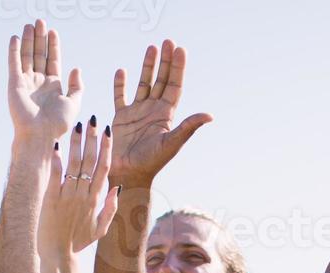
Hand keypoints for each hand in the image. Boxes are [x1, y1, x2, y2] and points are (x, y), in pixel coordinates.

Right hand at [8, 19, 81, 144]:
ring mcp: (26, 82)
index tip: (54, 32)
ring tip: (30, 25)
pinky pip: (14, 64)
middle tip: (40, 21)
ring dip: (29, 40)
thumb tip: (76, 69)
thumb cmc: (57, 124)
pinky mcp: (15, 84)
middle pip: (40, 55)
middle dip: (40, 38)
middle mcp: (38, 82)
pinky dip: (14, 51)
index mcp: (53, 86)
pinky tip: (16, 38)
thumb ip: (77, 86)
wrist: (40, 135)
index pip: (53, 61)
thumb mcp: (73, 103)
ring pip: (27, 56)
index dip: (53, 46)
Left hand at [38, 120, 118, 258]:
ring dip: (77, 144)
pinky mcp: (52, 199)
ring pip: (75, 164)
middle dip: (93, 139)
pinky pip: (55, 176)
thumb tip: (117, 187)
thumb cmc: (78, 243)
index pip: (104, 168)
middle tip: (93, 120)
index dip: (106, 148)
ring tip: (77, 126)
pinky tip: (56, 145)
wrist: (58, 256)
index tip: (107, 131)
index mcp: (96, 200)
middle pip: (91, 161)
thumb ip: (110, 208)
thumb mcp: (100, 229)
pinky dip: (56, 161)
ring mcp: (68, 196)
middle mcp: (84, 195)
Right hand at [110, 39, 211, 184]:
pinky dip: (120, 84)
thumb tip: (209, 116)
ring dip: (148, 66)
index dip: (178, 68)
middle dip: (165, 61)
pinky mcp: (121, 117)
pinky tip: (122, 71)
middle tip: (167, 41)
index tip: (180, 49)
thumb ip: (188, 127)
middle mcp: (153, 110)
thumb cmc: (151, 162)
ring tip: (151, 47)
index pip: (174, 86)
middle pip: (161, 80)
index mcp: (167, 115)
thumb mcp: (172, 143)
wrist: (129, 174)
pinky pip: (120, 96)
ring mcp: (137, 112)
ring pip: (144, 83)